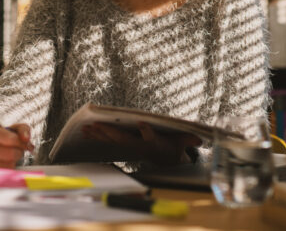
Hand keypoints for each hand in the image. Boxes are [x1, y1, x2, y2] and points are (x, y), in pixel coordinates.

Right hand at [0, 122, 33, 173]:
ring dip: (14, 162)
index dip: (21, 142)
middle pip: (10, 154)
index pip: (10, 139)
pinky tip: (5, 164)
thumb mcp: (13, 128)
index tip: (24, 143)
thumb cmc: (2, 137)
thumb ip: (23, 129)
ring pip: (7, 166)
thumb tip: (26, 138)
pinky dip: (8, 170)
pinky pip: (2, 175)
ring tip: (10, 157)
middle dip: (18, 153)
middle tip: (18, 150)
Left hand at [81, 121, 201, 165]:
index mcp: (154, 143)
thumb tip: (200, 138)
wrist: (164, 161)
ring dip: (98, 135)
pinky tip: (85, 131)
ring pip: (111, 140)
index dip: (146, 132)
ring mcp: (129, 146)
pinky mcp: (123, 144)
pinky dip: (96, 136)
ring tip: (85, 129)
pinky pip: (107, 140)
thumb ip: (189, 139)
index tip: (142, 124)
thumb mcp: (182, 143)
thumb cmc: (172, 147)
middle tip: (97, 125)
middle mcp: (139, 146)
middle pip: (123, 139)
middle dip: (110, 133)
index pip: (150, 137)